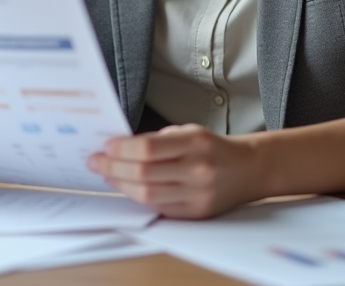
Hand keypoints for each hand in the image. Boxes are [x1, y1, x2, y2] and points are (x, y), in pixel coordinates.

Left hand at [86, 123, 263, 218]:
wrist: (248, 170)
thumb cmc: (213, 148)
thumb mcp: (189, 132)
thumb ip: (157, 141)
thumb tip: (120, 148)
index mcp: (195, 144)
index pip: (148, 149)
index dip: (121, 149)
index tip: (105, 147)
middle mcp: (197, 170)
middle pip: (143, 173)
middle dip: (114, 167)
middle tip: (96, 161)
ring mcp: (197, 194)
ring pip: (148, 194)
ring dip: (121, 184)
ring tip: (107, 174)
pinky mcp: (196, 213)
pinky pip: (159, 207)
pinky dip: (139, 197)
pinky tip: (128, 187)